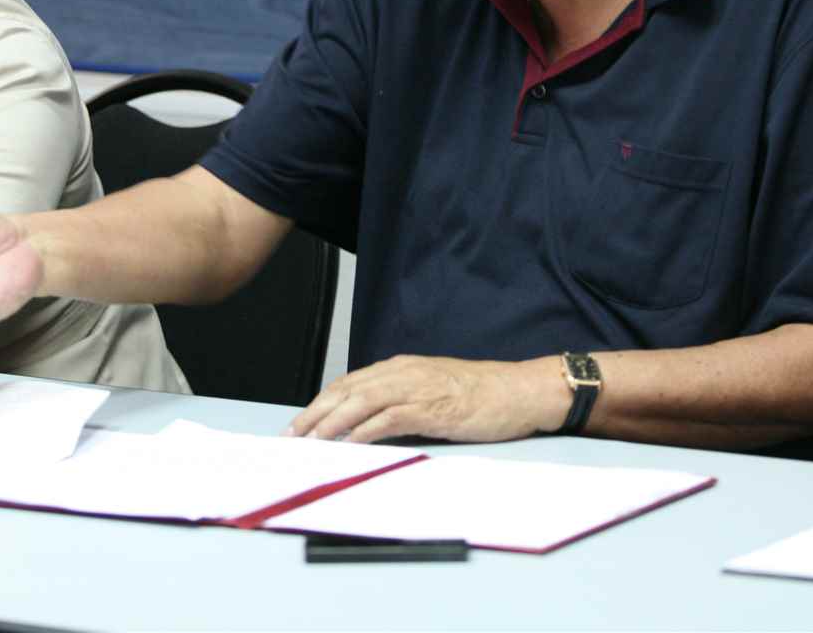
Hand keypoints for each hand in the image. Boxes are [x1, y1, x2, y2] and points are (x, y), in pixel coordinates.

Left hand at [287, 354, 567, 444]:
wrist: (520, 391)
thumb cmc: (483, 394)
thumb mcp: (435, 391)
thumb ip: (404, 401)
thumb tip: (372, 425)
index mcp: (402, 367)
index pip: (349, 382)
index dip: (321, 402)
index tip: (300, 423)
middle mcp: (404, 372)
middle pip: (346, 389)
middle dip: (314, 413)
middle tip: (291, 435)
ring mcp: (417, 388)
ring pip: (360, 401)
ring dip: (331, 423)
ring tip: (310, 442)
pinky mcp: (432, 408)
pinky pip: (388, 418)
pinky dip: (363, 431)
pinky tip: (348, 445)